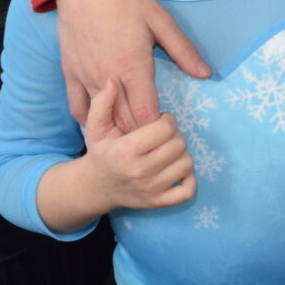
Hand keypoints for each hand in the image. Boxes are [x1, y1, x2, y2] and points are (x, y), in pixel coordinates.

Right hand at [56, 0, 208, 127]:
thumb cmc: (126, 0)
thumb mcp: (162, 21)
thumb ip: (183, 51)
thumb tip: (206, 73)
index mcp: (134, 67)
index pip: (147, 115)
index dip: (159, 127)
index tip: (169, 125)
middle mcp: (108, 78)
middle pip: (124, 124)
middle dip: (141, 135)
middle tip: (154, 135)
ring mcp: (86, 78)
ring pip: (101, 121)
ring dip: (117, 131)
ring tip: (132, 134)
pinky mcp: (69, 74)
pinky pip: (77, 109)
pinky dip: (90, 121)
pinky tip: (103, 123)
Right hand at [81, 80, 195, 211]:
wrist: (96, 188)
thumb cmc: (101, 153)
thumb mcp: (96, 128)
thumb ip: (102, 103)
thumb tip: (112, 80)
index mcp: (126, 151)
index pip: (165, 128)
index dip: (166, 120)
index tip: (158, 122)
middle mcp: (140, 172)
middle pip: (179, 144)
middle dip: (174, 135)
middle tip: (162, 137)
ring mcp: (151, 190)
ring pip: (187, 163)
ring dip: (180, 154)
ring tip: (166, 151)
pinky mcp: (159, 203)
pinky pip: (188, 191)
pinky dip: (188, 180)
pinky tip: (175, 170)